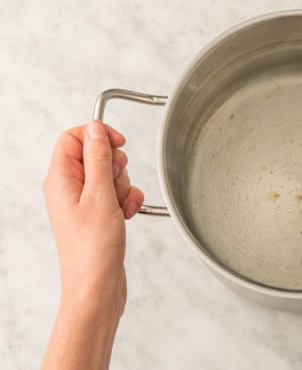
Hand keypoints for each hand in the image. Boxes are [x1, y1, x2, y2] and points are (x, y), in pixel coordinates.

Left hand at [43, 120, 143, 315]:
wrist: (96, 286)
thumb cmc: (92, 249)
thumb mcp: (99, 195)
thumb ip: (98, 158)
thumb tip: (95, 129)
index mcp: (60, 179)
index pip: (74, 138)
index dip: (98, 135)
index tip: (119, 143)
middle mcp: (68, 188)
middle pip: (96, 155)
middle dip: (116, 166)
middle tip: (115, 184)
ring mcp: (83, 202)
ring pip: (110, 175)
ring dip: (124, 186)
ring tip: (120, 206)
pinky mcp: (97, 214)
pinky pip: (117, 194)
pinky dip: (127, 200)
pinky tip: (128, 213)